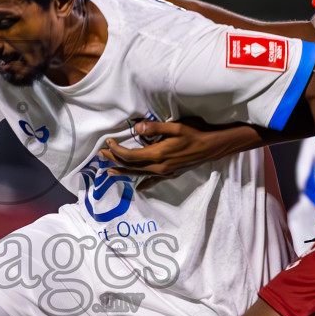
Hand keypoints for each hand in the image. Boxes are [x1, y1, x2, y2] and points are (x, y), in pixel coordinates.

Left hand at [100, 119, 259, 189]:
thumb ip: (155, 129)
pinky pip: (153, 180)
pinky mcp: (171, 174)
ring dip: (122, 172)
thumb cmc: (195, 134)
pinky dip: (143, 183)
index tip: (108, 141)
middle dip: (114, 160)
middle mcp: (158, 167)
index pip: (129, 156)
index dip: (116, 150)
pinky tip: (138, 188)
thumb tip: (137, 128)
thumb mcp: (175, 127)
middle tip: (101, 154)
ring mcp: (164, 173)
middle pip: (130, 166)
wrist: (213, 147)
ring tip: (109, 171)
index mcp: (157, 155)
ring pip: (138, 174)